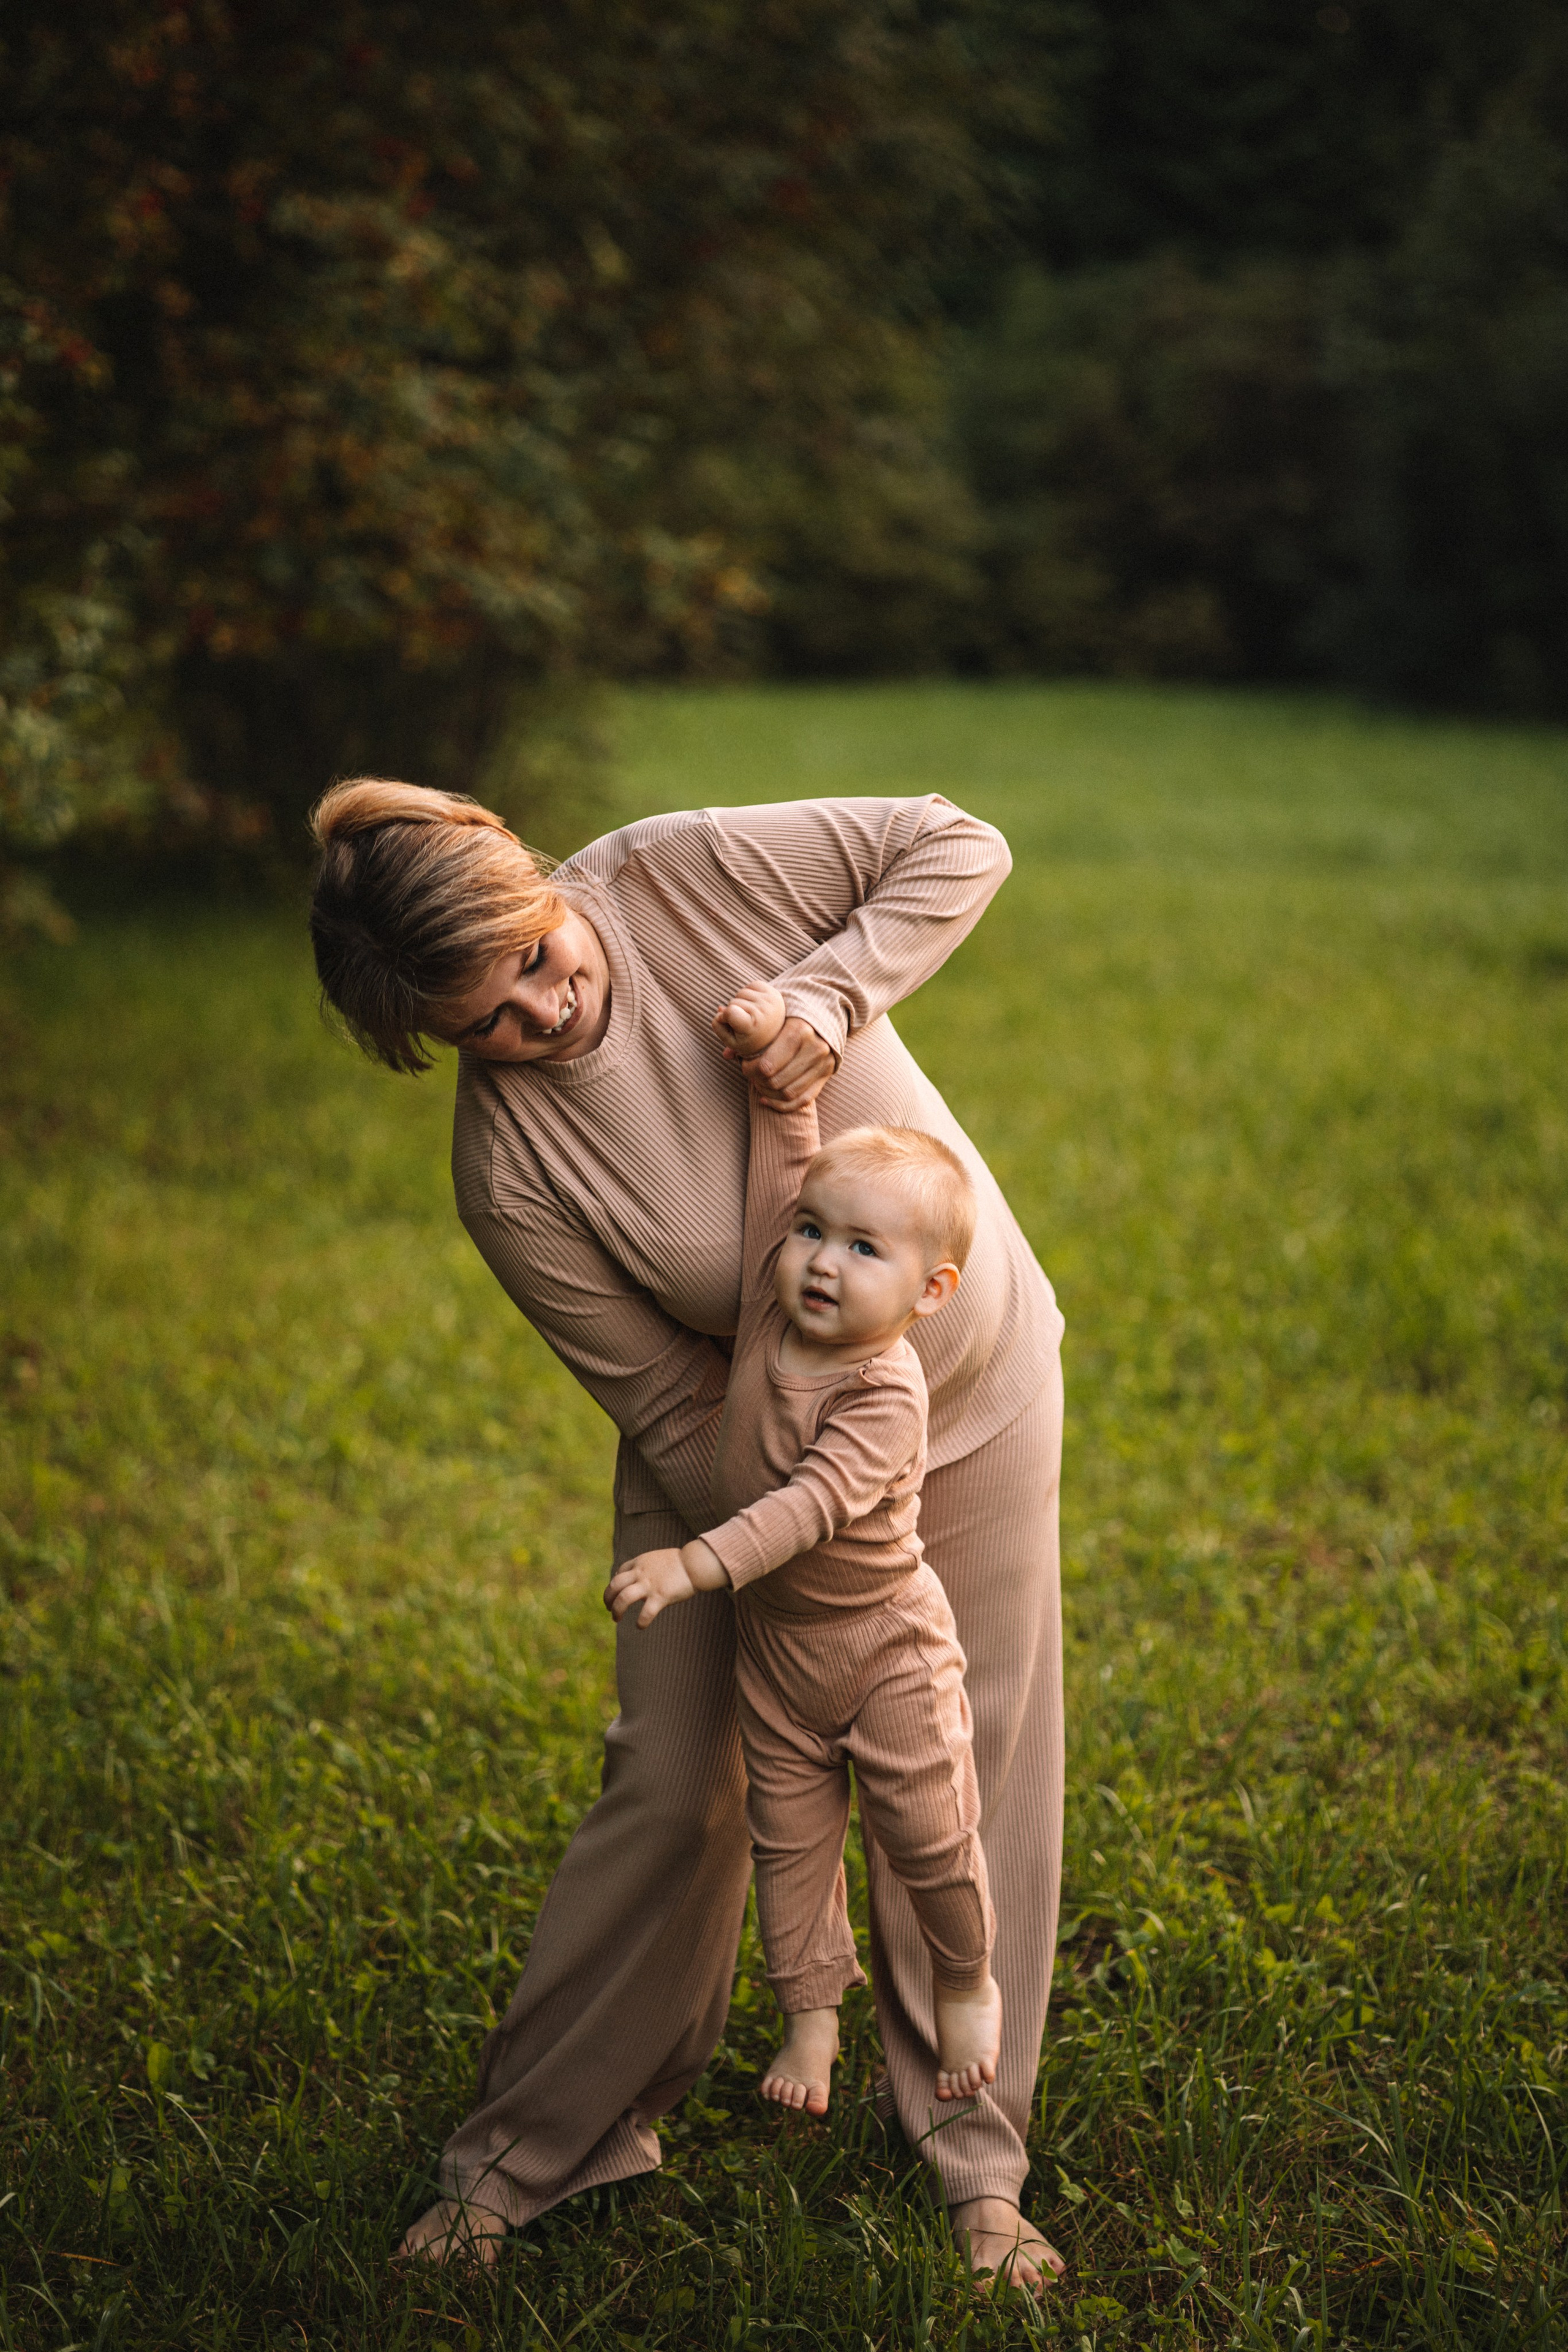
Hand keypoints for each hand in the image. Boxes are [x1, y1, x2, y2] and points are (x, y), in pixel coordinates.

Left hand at [604, 1539, 728, 1627]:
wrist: (695, 1564)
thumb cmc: (682, 1562)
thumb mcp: (659, 1559)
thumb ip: (648, 1568)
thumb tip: (643, 1579)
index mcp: (641, 1562)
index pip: (620, 1572)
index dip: (614, 1584)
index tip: (615, 1593)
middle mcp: (641, 1573)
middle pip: (615, 1585)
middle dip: (608, 1598)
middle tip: (608, 1608)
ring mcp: (649, 1584)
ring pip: (623, 1598)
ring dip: (616, 1610)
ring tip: (616, 1619)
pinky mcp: (660, 1596)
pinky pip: (645, 1613)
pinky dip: (641, 1622)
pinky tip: (640, 1626)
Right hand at [713, 983, 787, 1061]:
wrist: (776, 1034)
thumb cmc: (751, 1039)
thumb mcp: (732, 1042)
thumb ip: (719, 1027)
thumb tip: (720, 1008)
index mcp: (753, 1027)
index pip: (730, 1012)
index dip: (724, 1017)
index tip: (731, 1025)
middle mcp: (764, 1011)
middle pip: (732, 1002)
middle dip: (733, 1011)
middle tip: (746, 1023)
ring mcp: (769, 1000)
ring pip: (741, 993)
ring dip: (741, 1002)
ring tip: (751, 1015)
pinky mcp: (772, 991)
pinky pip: (750, 986)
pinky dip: (749, 994)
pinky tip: (755, 1006)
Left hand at [741, 1014, 836, 1110]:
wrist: (824, 1013)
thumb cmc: (790, 1016)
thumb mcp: (772, 1018)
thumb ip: (749, 1035)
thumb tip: (726, 1054)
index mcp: (799, 1030)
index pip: (767, 1065)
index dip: (750, 1070)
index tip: (744, 1064)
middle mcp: (815, 1047)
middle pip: (776, 1081)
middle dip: (757, 1081)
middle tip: (750, 1074)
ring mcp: (823, 1063)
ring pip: (788, 1093)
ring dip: (767, 1093)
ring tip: (758, 1084)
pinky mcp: (827, 1074)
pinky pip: (802, 1100)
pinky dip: (781, 1105)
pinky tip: (766, 1100)